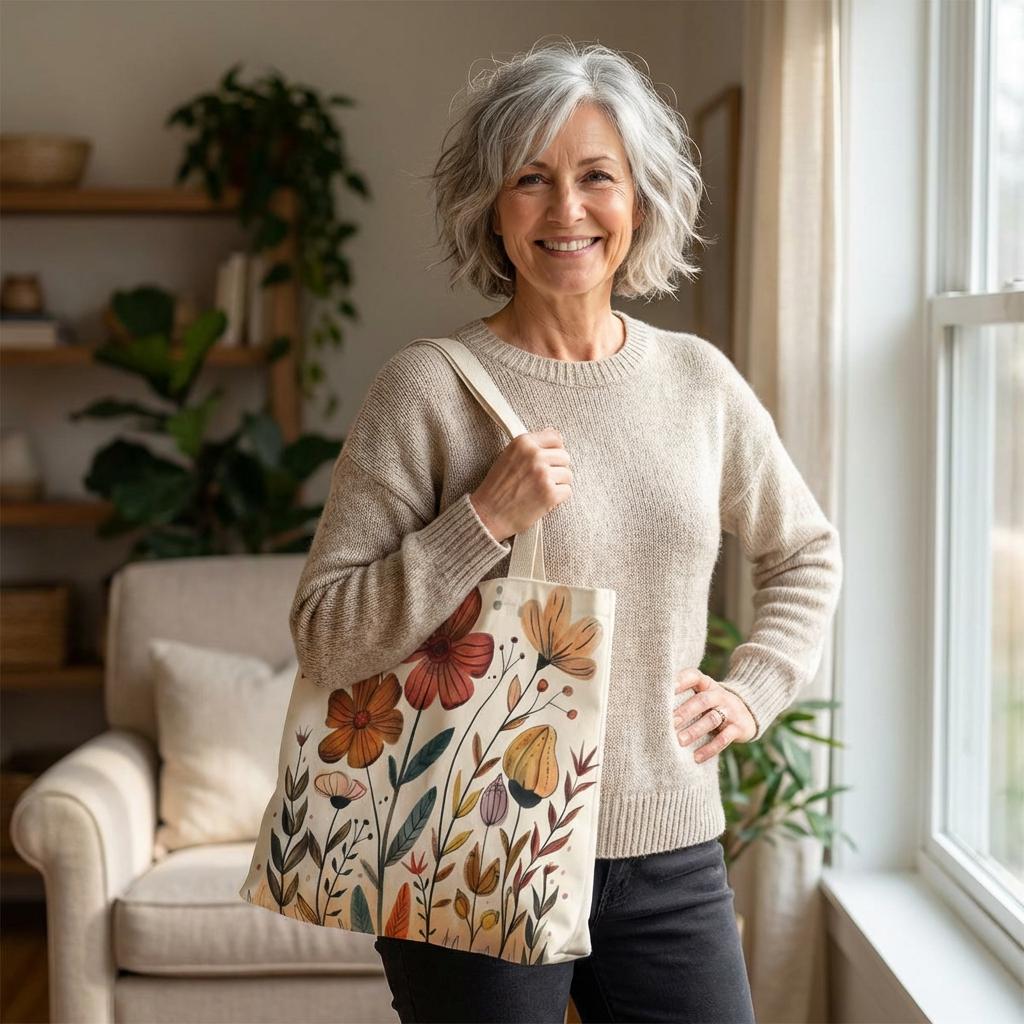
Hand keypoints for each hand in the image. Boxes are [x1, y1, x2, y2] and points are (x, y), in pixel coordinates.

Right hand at [470, 427, 571, 542]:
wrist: (488, 515)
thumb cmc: (496, 487)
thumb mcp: (508, 457)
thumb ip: (530, 446)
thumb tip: (554, 434)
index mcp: (523, 443)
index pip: (555, 438)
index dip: (554, 450)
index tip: (549, 460)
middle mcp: (534, 456)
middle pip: (564, 456)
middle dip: (557, 468)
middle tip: (542, 480)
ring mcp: (543, 475)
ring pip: (568, 474)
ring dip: (558, 484)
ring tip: (541, 491)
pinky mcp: (550, 494)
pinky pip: (567, 491)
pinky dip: (558, 498)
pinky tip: (543, 500)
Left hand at [673, 666, 756, 761]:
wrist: (748, 712)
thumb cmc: (713, 704)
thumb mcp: (702, 695)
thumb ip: (684, 696)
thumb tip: (652, 708)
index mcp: (706, 684)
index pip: (693, 676)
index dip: (681, 680)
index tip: (667, 688)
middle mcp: (719, 695)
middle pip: (702, 700)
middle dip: (685, 711)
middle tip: (670, 723)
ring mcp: (731, 710)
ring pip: (712, 719)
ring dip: (695, 731)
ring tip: (679, 741)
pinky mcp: (738, 728)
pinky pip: (724, 738)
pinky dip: (710, 749)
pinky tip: (696, 757)